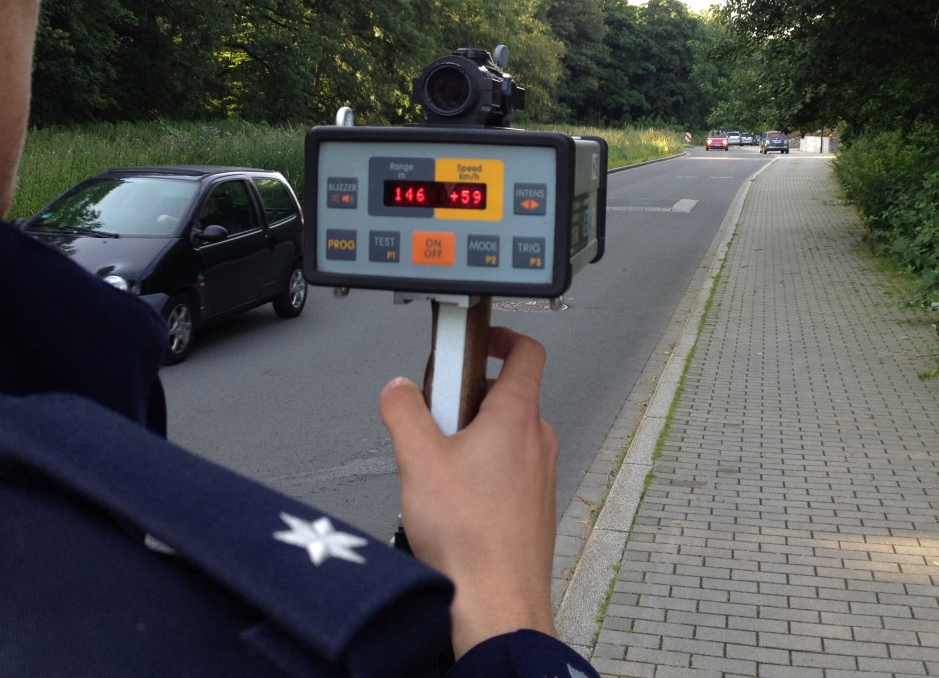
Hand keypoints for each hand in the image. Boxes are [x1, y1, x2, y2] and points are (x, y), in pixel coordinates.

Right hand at [379, 327, 558, 656]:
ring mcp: (541, 476)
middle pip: (506, 395)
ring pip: (505, 437)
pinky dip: (481, 472)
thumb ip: (403, 411)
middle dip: (466, 398)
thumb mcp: (417, 459)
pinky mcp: (534, 507)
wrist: (497, 603)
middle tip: (434, 419)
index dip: (501, 335)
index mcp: (518, 416)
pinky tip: (452, 504)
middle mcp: (538, 441)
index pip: (526, 351)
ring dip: (471, 439)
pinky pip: (508, 472)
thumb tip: (398, 388)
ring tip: (438, 470)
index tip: (475, 338)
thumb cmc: (469, 536)